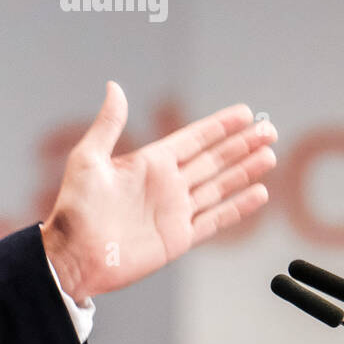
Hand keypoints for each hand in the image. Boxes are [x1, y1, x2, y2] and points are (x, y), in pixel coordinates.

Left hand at [40, 81, 277, 301]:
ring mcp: (176, 211)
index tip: (245, 113)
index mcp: (150, 163)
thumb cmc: (74, 208)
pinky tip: (258, 195)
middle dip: (242, 144)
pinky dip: (238, 208)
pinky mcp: (179, 238)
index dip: (220, 126)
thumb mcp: (88, 158)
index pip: (194, 138)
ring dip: (245, 171)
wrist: (74, 255)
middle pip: (214, 159)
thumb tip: (114, 87)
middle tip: (269, 129)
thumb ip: (108, 124)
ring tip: (269, 156)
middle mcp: (168, 184)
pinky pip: (216, 219)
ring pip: (220, 186)